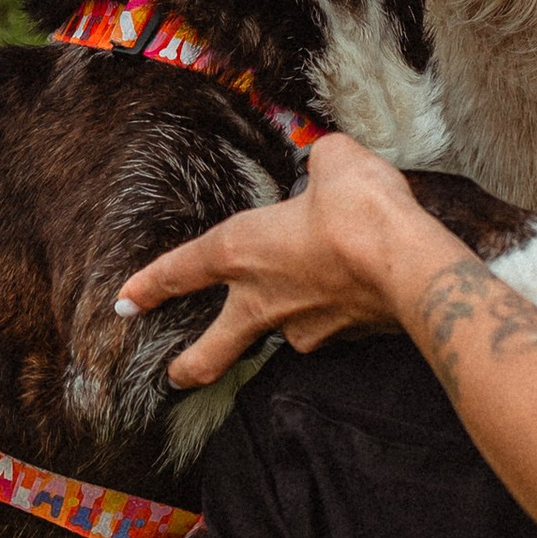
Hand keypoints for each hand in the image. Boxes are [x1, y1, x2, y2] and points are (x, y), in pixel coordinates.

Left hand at [117, 131, 439, 385]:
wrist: (411, 265)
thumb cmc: (361, 210)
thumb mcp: (335, 161)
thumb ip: (320, 163)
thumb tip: (328, 161)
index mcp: (242, 250)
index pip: (181, 270)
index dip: (150, 285)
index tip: (125, 301)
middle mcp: (263, 299)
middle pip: (213, 350)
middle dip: (190, 367)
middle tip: (175, 377)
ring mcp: (302, 328)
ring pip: (284, 329)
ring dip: (293, 312)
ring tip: (323, 281)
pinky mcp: (343, 341)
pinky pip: (333, 322)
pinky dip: (340, 307)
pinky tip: (361, 287)